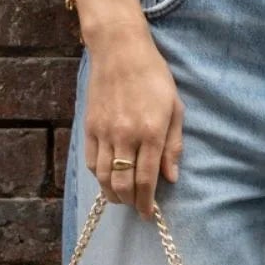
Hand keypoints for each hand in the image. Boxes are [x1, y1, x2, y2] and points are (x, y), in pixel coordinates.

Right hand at [83, 33, 182, 219]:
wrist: (120, 51)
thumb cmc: (154, 76)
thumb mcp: (175, 107)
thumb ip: (173, 145)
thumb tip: (171, 177)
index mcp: (151, 131)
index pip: (146, 179)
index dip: (146, 202)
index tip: (149, 214)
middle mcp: (126, 135)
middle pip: (123, 184)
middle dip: (130, 203)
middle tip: (136, 209)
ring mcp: (105, 132)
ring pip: (104, 177)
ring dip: (113, 194)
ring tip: (122, 198)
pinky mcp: (90, 127)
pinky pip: (92, 162)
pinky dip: (99, 176)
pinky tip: (108, 178)